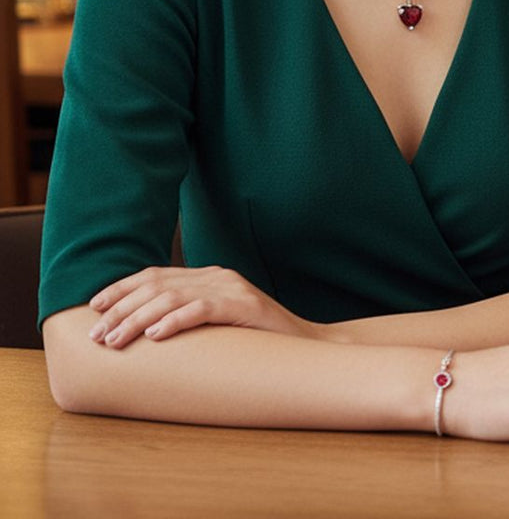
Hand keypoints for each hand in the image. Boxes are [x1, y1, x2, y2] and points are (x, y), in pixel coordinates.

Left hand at [87, 266, 316, 347]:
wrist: (304, 345)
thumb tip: (141, 331)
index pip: (156, 274)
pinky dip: (175, 321)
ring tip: (115, 340)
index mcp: (208, 276)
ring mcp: (232, 288)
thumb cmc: (255, 341)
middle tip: (96, 335)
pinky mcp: (244, 305)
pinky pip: (202, 309)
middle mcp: (217, 276)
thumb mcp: (216, 322)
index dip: (122, 288)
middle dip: (121, 309)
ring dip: (137, 319)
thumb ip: (189, 315)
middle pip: (158, 285)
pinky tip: (155, 336)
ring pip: (173, 297)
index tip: (94, 307)